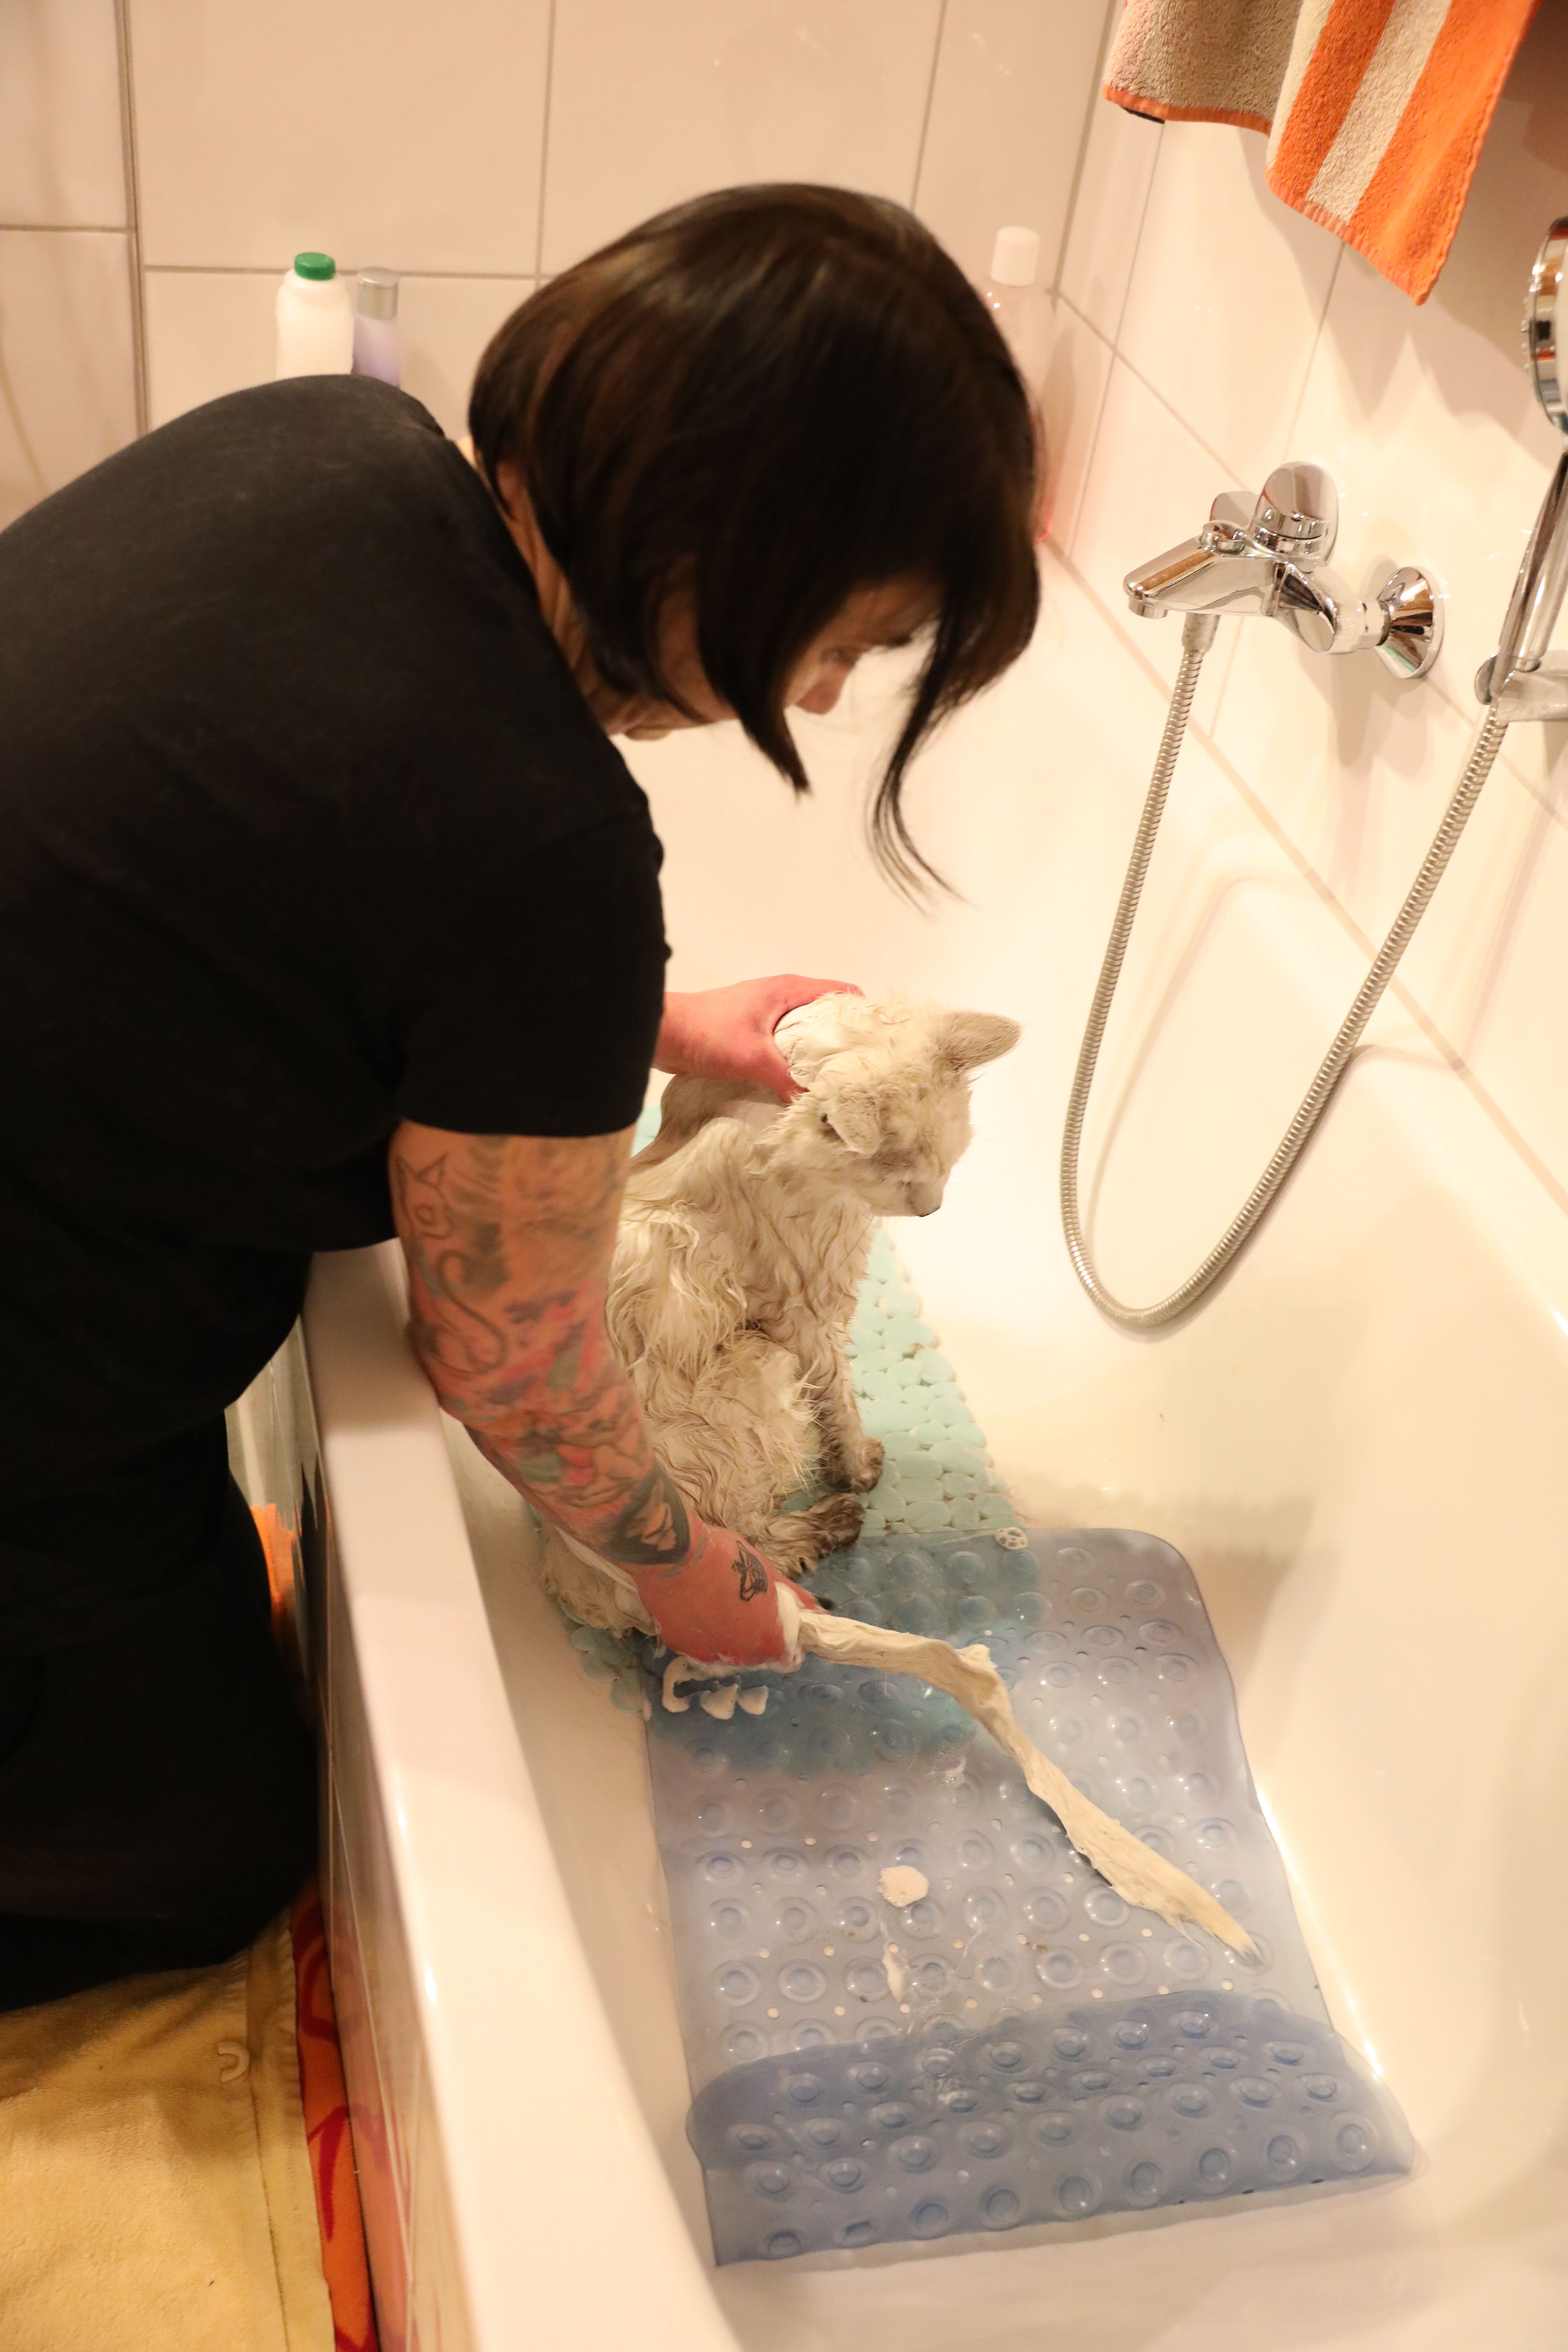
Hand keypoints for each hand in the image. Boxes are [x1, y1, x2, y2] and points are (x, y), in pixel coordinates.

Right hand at [628, 1521, 819, 1667]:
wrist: (674, 1553)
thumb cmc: (728, 1559)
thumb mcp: (768, 1573)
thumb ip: (795, 1598)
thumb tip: (819, 1611)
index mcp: (766, 1641)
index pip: (788, 1661)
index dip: (788, 1645)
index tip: (780, 1626)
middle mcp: (737, 1658)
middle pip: (756, 1658)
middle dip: (756, 1638)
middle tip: (746, 1608)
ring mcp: (704, 1655)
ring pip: (724, 1655)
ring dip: (727, 1639)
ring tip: (718, 1606)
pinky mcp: (677, 1646)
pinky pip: (697, 1646)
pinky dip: (700, 1633)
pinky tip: (695, 1607)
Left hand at [655, 977, 861, 1101]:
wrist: (661, 1033)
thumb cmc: (706, 1032)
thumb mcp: (754, 1058)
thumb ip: (788, 1080)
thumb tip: (817, 1107)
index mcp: (789, 990)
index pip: (842, 993)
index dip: (861, 1015)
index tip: (874, 1045)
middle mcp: (782, 998)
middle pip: (827, 1015)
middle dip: (842, 1041)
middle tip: (857, 1073)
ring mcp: (767, 1015)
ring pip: (805, 1033)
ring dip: (817, 1055)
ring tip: (833, 1084)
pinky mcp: (752, 1033)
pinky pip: (785, 1046)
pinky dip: (795, 1062)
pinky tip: (800, 1086)